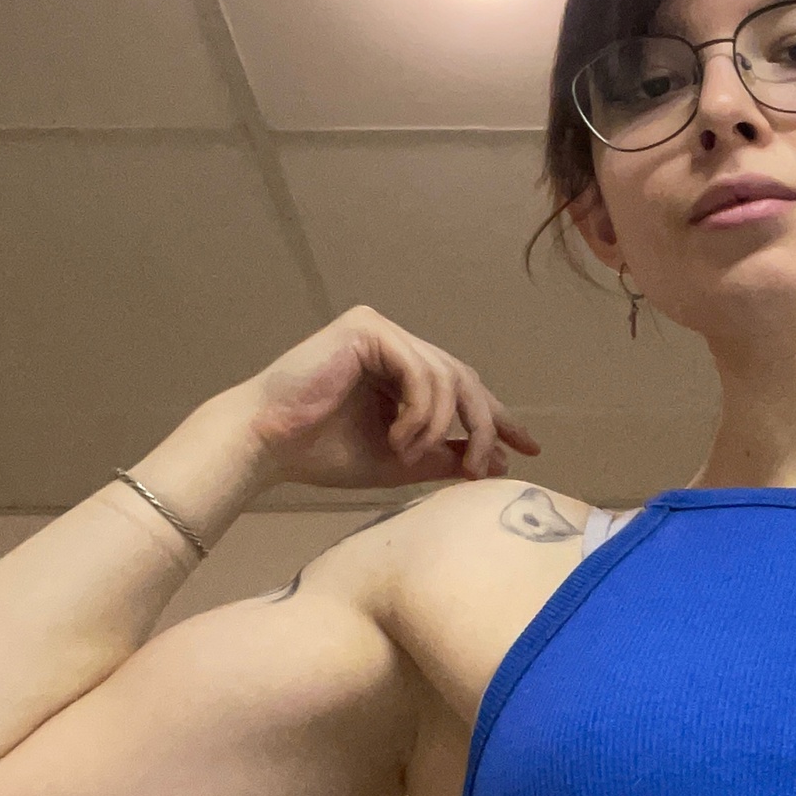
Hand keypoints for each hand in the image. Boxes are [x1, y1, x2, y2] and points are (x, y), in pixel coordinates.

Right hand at [235, 305, 538, 490]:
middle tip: (484, 466)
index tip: (529, 448)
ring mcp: (381, 331)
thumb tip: (498, 461)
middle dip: (483, 425)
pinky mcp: (367, 328)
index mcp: (401, 372)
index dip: (498, 418)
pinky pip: (420, 370)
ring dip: (439, 426)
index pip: (463, 389)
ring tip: (412, 456)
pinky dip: (420, 411)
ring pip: (447, 377)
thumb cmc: (322, 453)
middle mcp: (395, 344)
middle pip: (464, 379)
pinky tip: (399, 438)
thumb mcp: (400, 461)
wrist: (266, 446)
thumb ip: (445, 456)